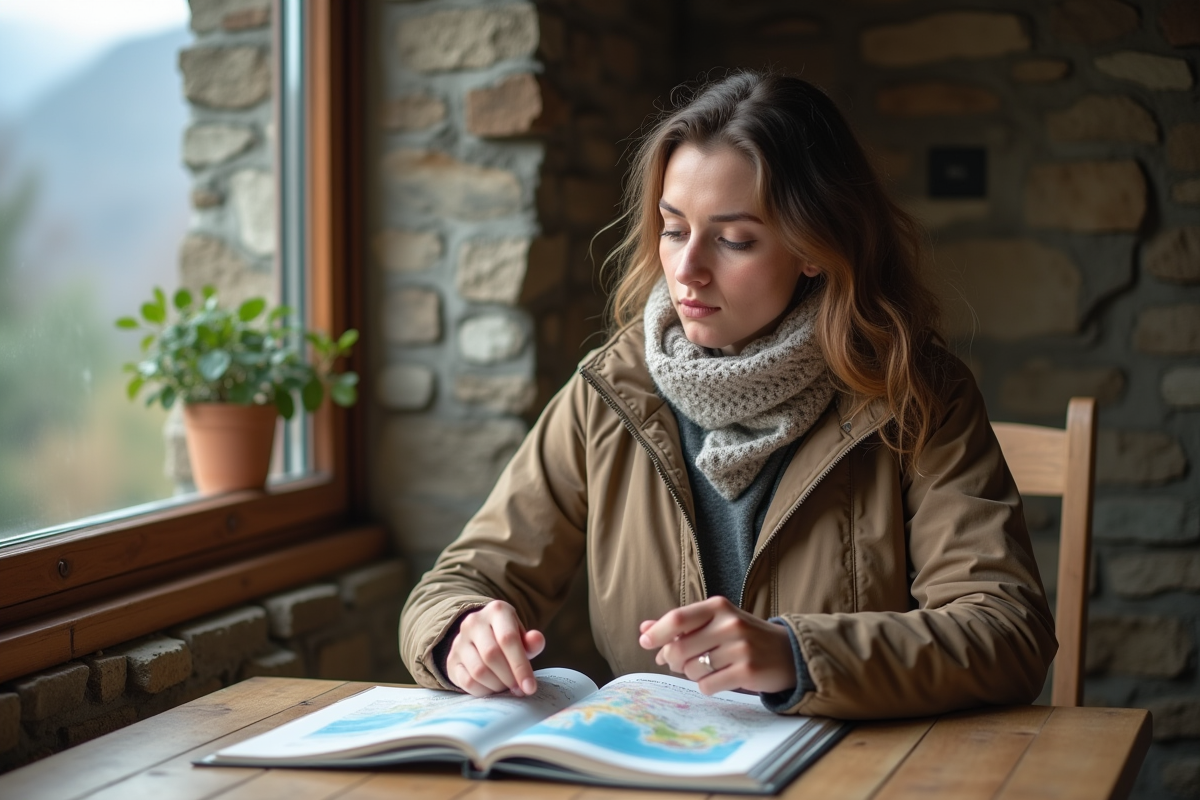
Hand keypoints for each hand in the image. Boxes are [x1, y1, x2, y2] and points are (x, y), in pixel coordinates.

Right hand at [446, 600, 545, 696]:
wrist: (481, 638)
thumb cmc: (508, 639)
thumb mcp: (523, 637)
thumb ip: (532, 642)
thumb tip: (537, 640)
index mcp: (497, 611)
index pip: (508, 639)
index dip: (520, 666)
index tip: (530, 687)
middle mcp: (474, 622)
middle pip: (492, 655)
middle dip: (509, 677)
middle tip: (520, 689)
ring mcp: (459, 640)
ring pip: (479, 671)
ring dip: (497, 685)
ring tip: (507, 687)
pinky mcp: (451, 659)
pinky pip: (467, 682)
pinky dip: (484, 691)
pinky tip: (493, 689)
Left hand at [638, 596, 794, 695]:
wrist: (789, 653)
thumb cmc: (744, 637)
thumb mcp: (715, 622)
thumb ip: (681, 625)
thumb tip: (644, 629)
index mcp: (718, 607)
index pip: (678, 618)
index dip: (657, 633)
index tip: (645, 642)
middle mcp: (730, 624)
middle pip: (679, 649)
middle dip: (672, 660)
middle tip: (678, 663)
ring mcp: (740, 647)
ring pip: (692, 670)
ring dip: (692, 674)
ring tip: (708, 668)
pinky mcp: (747, 671)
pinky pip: (708, 686)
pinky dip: (707, 686)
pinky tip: (720, 679)